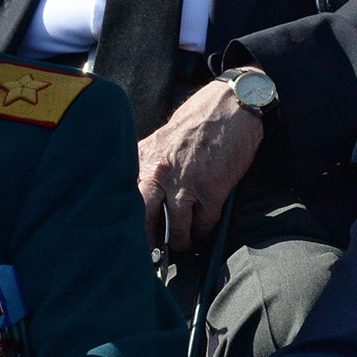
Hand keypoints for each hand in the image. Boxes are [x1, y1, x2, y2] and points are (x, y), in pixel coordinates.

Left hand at [138, 78, 263, 249]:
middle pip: (144, 220)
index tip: (126, 234)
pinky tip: (201, 228)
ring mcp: (187, 184)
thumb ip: (147, 163)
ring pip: (176, 229)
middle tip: (152, 249)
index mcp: (144, 159)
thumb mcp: (161, 139)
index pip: (125, 199)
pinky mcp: (213, 191)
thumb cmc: (198, 120)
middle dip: (148, 240)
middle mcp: (160, 174)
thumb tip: (137, 190)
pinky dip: (202, 230)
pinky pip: (204, 223)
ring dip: (179, 241)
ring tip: (180, 242)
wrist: (232, 107)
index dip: (125, 221)